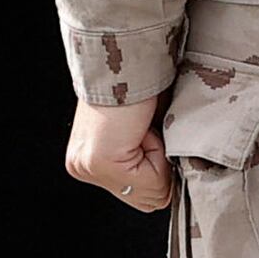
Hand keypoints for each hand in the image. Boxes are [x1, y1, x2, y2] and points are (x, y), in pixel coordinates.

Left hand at [66, 96, 174, 213]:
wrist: (128, 56)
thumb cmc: (140, 86)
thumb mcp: (140, 134)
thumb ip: (146, 162)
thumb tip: (177, 183)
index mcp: (86, 161)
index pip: (139, 195)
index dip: (157, 168)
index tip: (148, 136)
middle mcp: (81, 167)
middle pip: (148, 200)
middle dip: (160, 167)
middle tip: (146, 132)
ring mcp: (88, 167)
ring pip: (155, 193)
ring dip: (160, 157)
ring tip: (143, 129)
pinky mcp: (102, 162)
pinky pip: (154, 180)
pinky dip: (159, 151)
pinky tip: (142, 128)